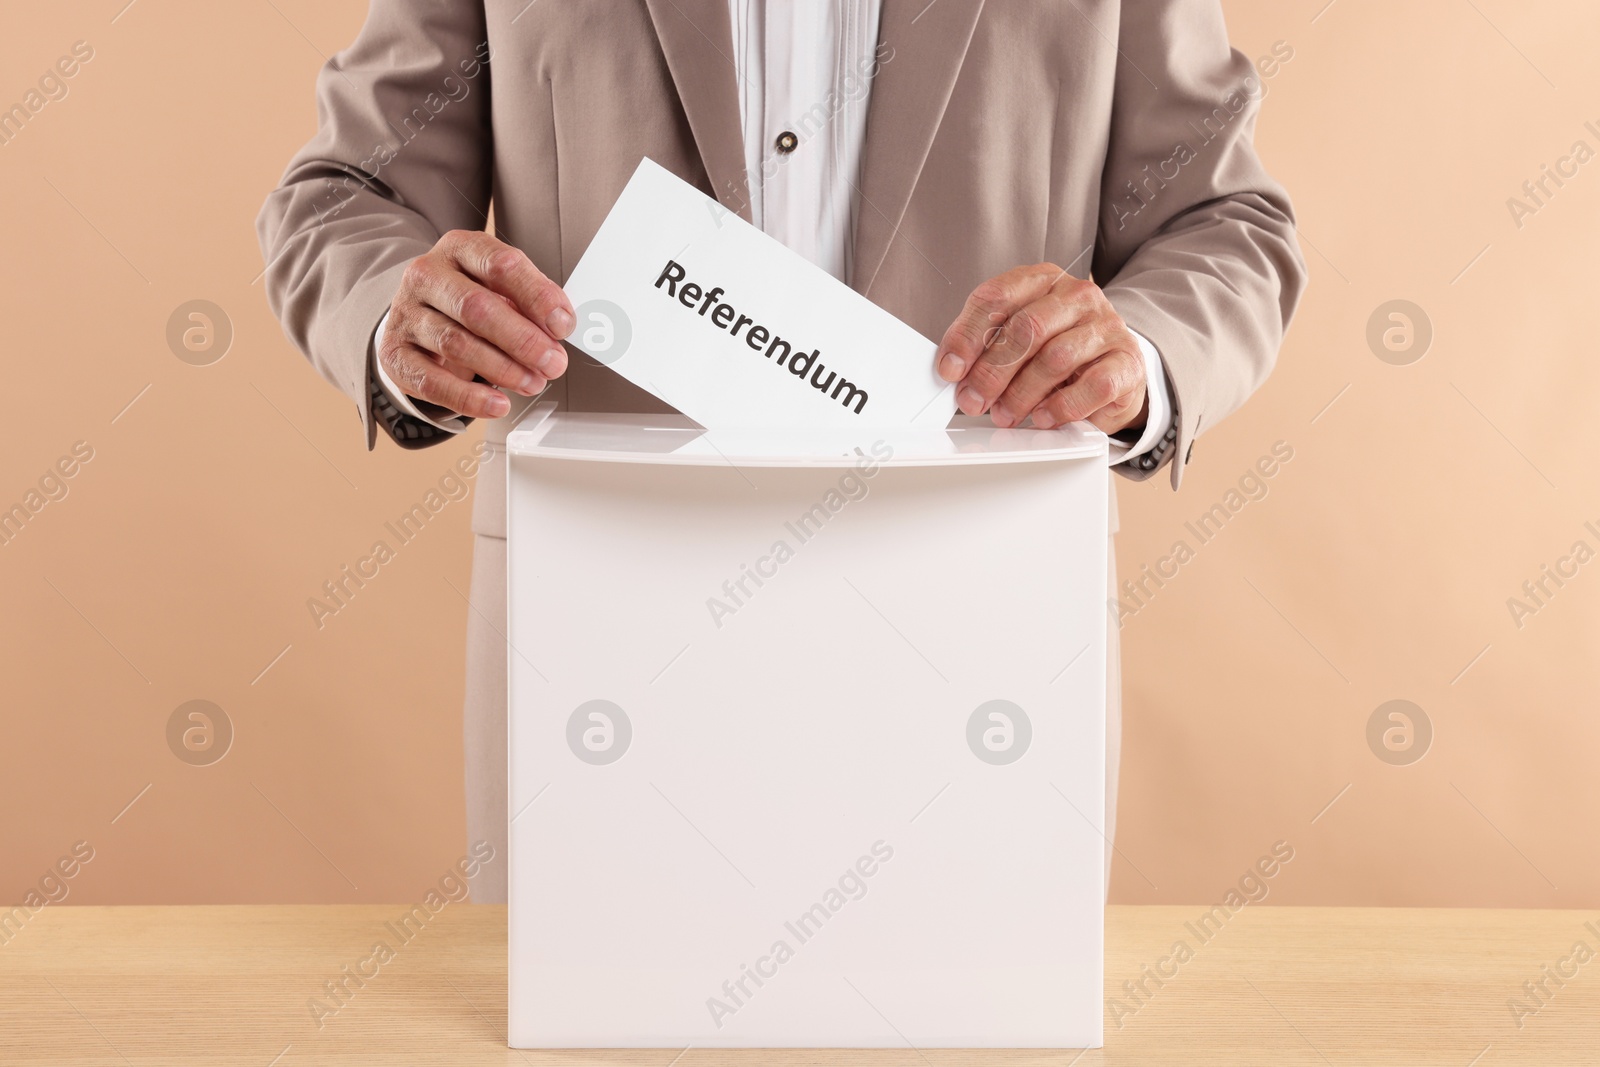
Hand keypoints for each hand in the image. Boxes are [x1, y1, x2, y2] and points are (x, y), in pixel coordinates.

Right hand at [377, 230, 574, 418]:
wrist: (418, 316)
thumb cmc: (468, 300)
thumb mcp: (500, 288)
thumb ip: (530, 302)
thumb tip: (560, 325)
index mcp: (459, 249)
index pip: (501, 265)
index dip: (537, 297)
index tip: (562, 325)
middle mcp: (427, 275)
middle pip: (477, 307)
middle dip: (523, 340)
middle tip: (553, 363)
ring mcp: (406, 313)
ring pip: (456, 343)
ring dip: (503, 369)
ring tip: (532, 382)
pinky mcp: (394, 353)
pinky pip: (431, 381)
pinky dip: (468, 398)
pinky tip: (497, 404)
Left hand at [936, 264, 1147, 432]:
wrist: (1113, 369)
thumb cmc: (1058, 352)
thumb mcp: (1019, 341)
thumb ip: (986, 347)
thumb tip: (953, 372)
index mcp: (1042, 281)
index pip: (997, 296)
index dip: (967, 335)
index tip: (950, 369)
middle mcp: (1077, 296)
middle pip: (1025, 328)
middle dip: (992, 372)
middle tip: (974, 401)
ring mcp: (1106, 326)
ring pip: (1055, 358)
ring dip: (1021, 394)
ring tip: (1005, 415)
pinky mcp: (1127, 360)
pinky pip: (1092, 385)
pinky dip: (1061, 407)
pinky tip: (1043, 418)